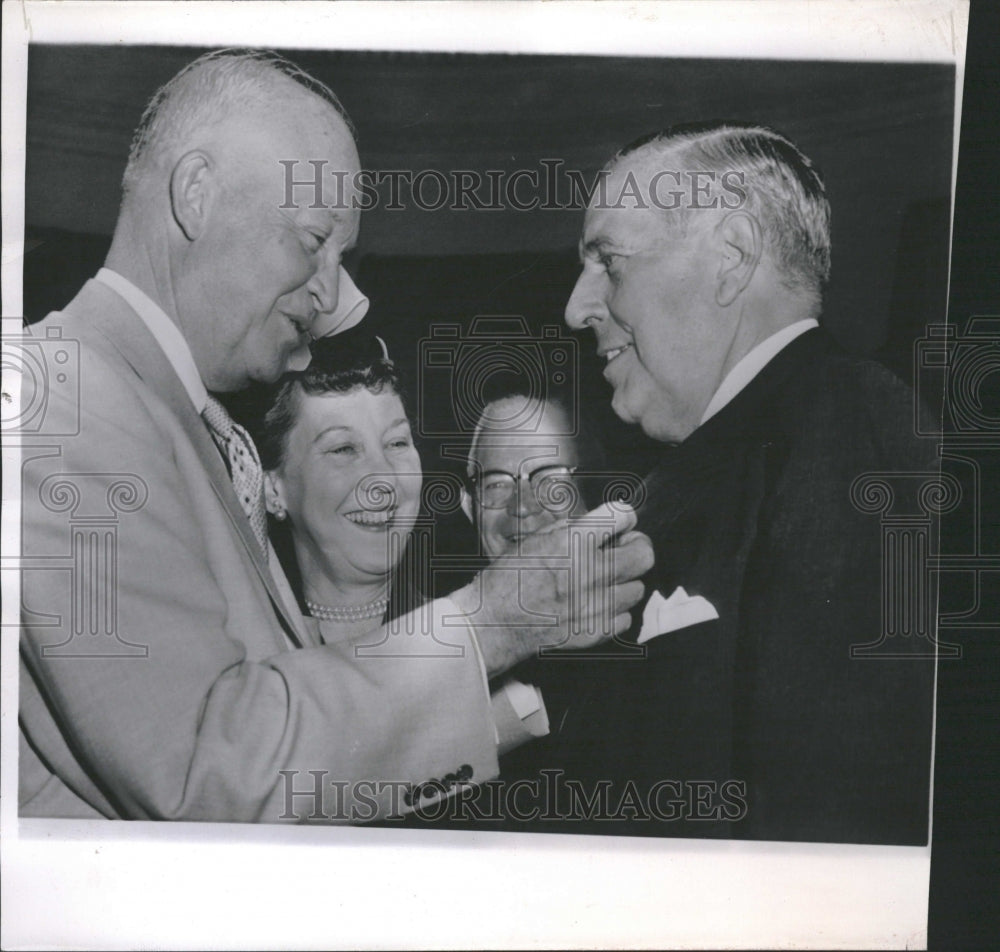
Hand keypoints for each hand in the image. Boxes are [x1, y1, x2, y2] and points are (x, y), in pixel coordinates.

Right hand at [451, 502, 652, 677]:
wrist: (494, 622)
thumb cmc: (507, 579)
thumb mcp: (535, 540)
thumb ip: (571, 529)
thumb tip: (599, 525)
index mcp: (572, 543)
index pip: (623, 517)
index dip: (622, 516)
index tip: (619, 521)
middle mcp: (589, 572)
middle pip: (643, 554)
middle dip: (637, 547)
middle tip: (624, 548)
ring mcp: (595, 605)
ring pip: (638, 588)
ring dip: (625, 581)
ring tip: (606, 581)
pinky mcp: (595, 631)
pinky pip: (625, 617)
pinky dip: (616, 610)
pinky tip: (597, 605)